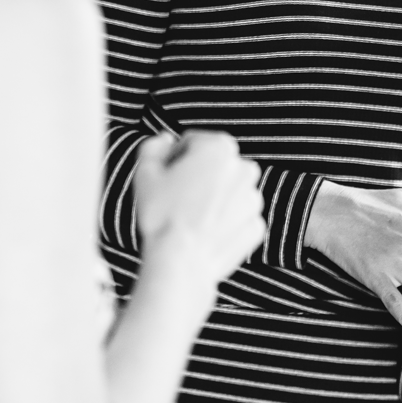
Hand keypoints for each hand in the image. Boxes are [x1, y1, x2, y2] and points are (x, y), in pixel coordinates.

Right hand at [132, 130, 265, 287]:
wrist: (179, 262)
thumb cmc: (162, 218)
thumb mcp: (145, 173)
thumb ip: (153, 146)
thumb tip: (164, 140)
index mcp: (220, 148)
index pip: (194, 143)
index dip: (175, 158)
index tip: (167, 176)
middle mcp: (245, 169)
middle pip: (215, 166)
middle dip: (198, 176)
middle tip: (176, 198)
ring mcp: (253, 199)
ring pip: (228, 192)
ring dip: (212, 199)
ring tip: (188, 217)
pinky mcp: (256, 225)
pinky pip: (236, 218)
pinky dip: (223, 222)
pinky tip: (203, 231)